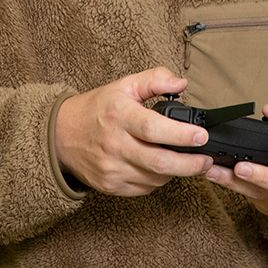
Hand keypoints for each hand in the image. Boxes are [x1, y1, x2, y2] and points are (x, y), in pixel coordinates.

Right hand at [55, 67, 213, 195]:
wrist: (61, 136)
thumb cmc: (97, 109)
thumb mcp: (124, 85)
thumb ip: (155, 80)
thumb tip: (181, 84)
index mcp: (119, 115)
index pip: (153, 129)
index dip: (181, 135)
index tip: (202, 136)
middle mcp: (115, 145)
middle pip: (159, 162)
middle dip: (189, 164)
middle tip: (206, 160)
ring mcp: (112, 169)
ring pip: (155, 178)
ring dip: (175, 172)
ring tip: (184, 161)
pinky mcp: (110, 185)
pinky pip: (144, 188)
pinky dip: (158, 180)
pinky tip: (160, 167)